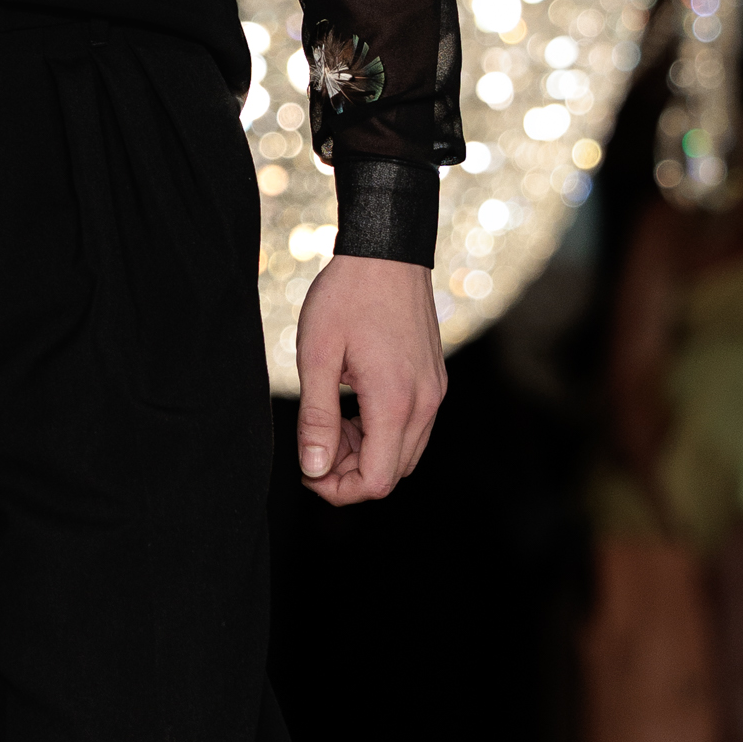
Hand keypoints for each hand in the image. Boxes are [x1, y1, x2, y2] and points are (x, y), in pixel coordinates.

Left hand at [295, 254, 444, 506]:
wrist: (387, 252)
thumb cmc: (346, 297)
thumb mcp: (317, 356)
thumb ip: (316, 417)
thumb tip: (314, 468)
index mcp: (395, 402)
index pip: (376, 481)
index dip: (338, 489)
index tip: (308, 469)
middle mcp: (425, 403)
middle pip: (392, 474)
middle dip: (350, 473)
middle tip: (316, 443)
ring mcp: (435, 392)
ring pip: (404, 454)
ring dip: (366, 453)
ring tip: (332, 422)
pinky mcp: (435, 381)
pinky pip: (413, 429)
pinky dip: (382, 433)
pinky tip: (353, 407)